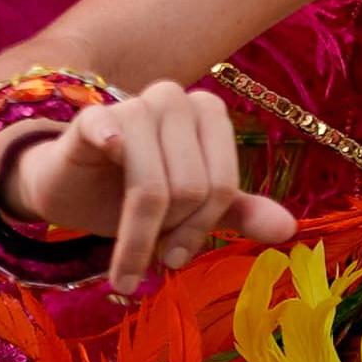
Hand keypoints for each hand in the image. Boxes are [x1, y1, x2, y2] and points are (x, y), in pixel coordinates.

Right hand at [0, 79, 300, 291]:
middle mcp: (175, 99)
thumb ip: (239, 212)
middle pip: (192, 189)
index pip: (222, 186)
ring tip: (127, 261)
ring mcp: (133, 104)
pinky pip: (108, 132)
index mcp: (208, 114)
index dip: (200, 230)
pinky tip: (107, 152)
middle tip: (151, 260)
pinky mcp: (90, 116)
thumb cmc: (136, 193)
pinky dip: (109, 145)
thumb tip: (288, 230)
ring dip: (138, 236)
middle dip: (171, 235)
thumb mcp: (193, 207)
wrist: (72, 190)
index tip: (178, 258)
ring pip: (153, 185)